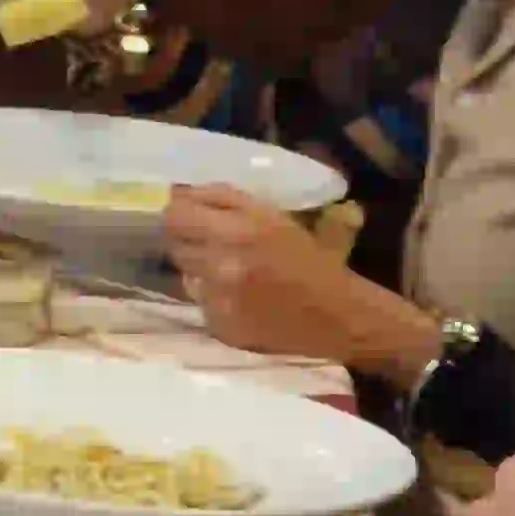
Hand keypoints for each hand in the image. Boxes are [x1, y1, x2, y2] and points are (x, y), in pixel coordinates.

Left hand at [162, 181, 430, 374]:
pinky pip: (200, 304)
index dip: (179, 215)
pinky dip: (214, 301)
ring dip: (201, 272)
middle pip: (175, 244)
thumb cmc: (308, 258)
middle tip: (213, 248)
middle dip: (190, 243)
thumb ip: (221, 197)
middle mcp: (224, 261)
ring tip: (232, 275)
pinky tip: (242, 301)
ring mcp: (219, 297)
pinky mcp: (220, 324)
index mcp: (240, 227)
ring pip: (185, 275)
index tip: (189, 219)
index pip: (175, 214)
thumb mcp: (271, 216)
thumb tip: (175, 191)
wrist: (340, 315)